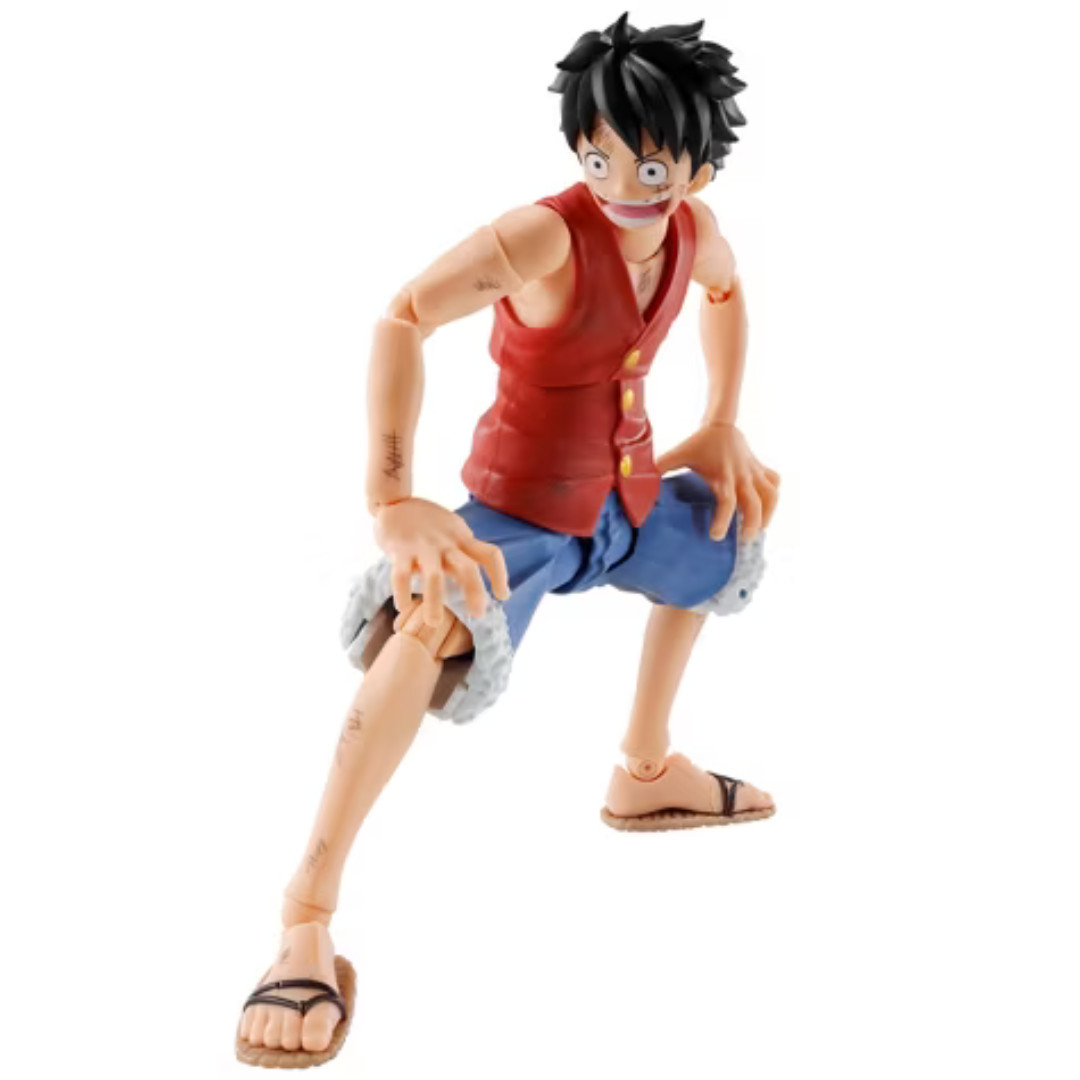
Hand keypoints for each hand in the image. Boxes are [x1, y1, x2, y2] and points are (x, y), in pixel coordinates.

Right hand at [373, 498, 510, 625]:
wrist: (395, 500)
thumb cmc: (427, 522)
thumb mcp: (452, 531)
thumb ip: (462, 552)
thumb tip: (472, 582)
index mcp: (461, 538)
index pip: (489, 554)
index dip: (500, 575)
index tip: (503, 596)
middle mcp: (445, 542)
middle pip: (467, 568)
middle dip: (475, 592)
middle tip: (478, 614)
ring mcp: (423, 546)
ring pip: (433, 576)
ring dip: (434, 602)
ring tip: (434, 623)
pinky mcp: (399, 550)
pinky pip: (400, 575)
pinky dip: (402, 593)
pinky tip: (403, 607)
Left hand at [655, 422, 779, 540]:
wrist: (721, 424)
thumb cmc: (698, 443)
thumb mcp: (679, 454)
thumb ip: (660, 467)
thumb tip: (637, 479)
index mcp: (723, 476)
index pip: (727, 502)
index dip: (723, 520)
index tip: (715, 536)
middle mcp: (742, 476)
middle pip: (755, 504)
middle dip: (752, 524)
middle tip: (744, 540)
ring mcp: (754, 472)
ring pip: (771, 495)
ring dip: (768, 514)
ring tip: (759, 529)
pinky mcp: (761, 469)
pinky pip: (774, 484)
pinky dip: (773, 497)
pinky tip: (767, 508)